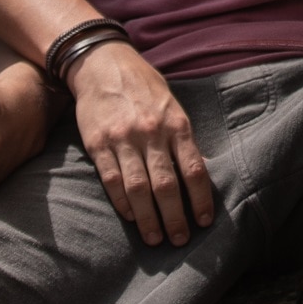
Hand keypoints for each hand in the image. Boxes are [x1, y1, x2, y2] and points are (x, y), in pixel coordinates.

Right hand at [69, 43, 215, 246]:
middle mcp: (151, 132)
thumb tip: (201, 171)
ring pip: (138, 188)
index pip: (193, 169)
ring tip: (155, 238)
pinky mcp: (98, 143)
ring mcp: (123, 138)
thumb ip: (183, 138)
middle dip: (175, 217)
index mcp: (176, 123)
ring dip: (148, 218)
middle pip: (166, 185)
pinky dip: (122, 202)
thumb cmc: (144, 87)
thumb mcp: (172, 105)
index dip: (200, 199)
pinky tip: (131, 216)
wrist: (103, 63)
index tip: (204, 221)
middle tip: (180, 239)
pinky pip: (111, 179)